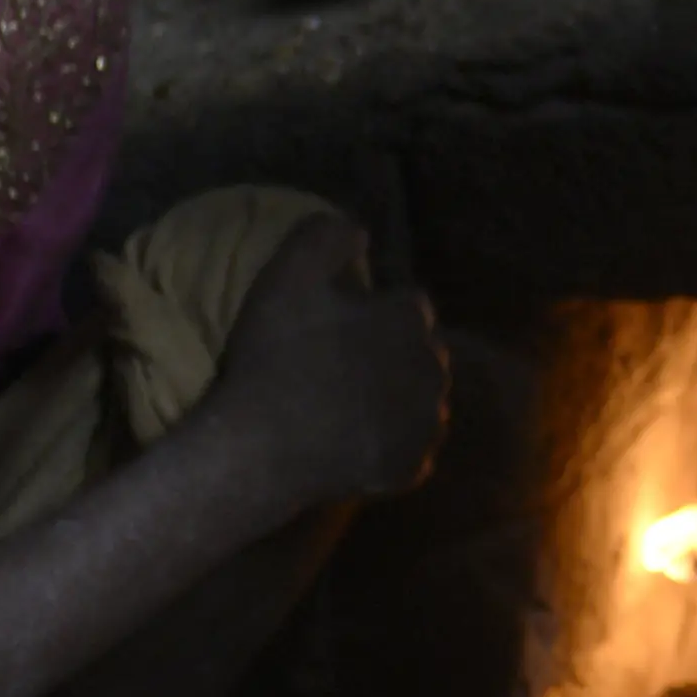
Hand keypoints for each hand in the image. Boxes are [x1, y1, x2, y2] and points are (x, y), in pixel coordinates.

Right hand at [211, 217, 451, 508]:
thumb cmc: (277, 355)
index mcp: (411, 318)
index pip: (406, 302)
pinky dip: (391, 444)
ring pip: (419, 400)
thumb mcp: (289, 274)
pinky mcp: (412, 467)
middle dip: (391, 352)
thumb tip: (358, 230)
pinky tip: (356, 441)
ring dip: (395, 397)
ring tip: (348, 404)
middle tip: (342, 366)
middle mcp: (434, 368)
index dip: (373, 310)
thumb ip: (326, 236)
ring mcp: (427, 423)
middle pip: (419, 351)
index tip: (340, 324)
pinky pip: (410, 449)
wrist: (262, 446)